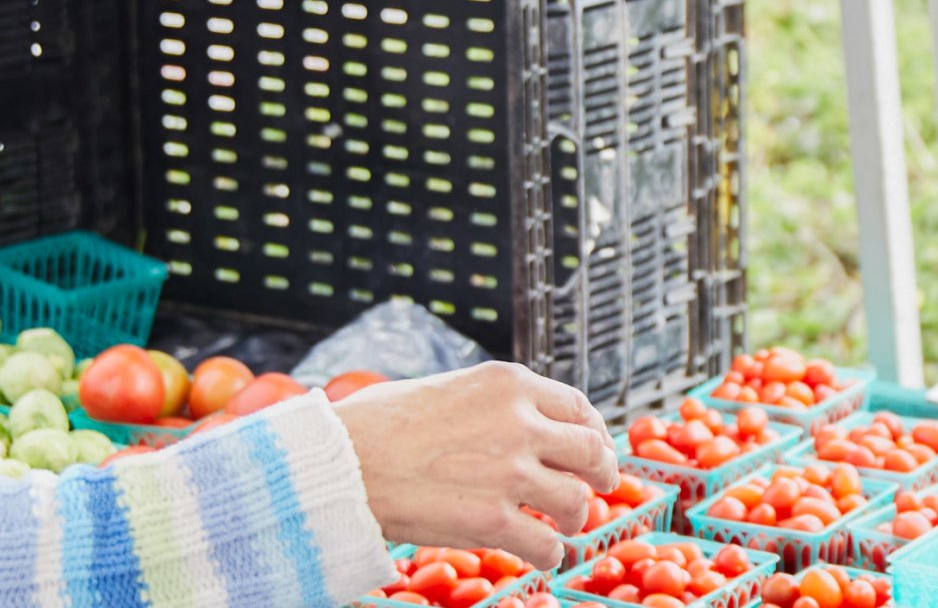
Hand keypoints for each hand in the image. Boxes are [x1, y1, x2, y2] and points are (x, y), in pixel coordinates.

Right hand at [334, 361, 618, 570]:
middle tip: (601, 486)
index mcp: (507, 383)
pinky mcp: (492, 519)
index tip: (594, 448)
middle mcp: (519, 422)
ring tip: (562, 526)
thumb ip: (490, 403)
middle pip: (591, 450)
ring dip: (574, 517)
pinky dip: (549, 553)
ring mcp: (509, 472)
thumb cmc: (375, 426)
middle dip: (601, 472)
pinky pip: (546, 544)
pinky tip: (540, 553)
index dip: (594, 432)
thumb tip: (518, 422)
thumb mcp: (445, 388)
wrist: (337, 463)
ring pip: (576, 500)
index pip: (577, 406)